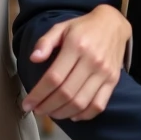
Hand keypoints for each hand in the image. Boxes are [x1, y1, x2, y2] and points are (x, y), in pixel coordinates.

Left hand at [21, 4, 130, 120]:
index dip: (38, 94)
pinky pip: (99, 105)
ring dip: (62, 113)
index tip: (27, 103)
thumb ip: (45, 42)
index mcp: (76, 46)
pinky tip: (72, 115)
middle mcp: (91, 61)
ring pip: (81, 102)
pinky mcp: (113, 81)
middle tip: (37, 110)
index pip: (54, 77)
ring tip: (51, 113)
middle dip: (47, 106)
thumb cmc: (84, 27)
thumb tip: (33, 58)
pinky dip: (84, 115)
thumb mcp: (61, 27)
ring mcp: (104, 73)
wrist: (113, 24)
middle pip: (66, 93)